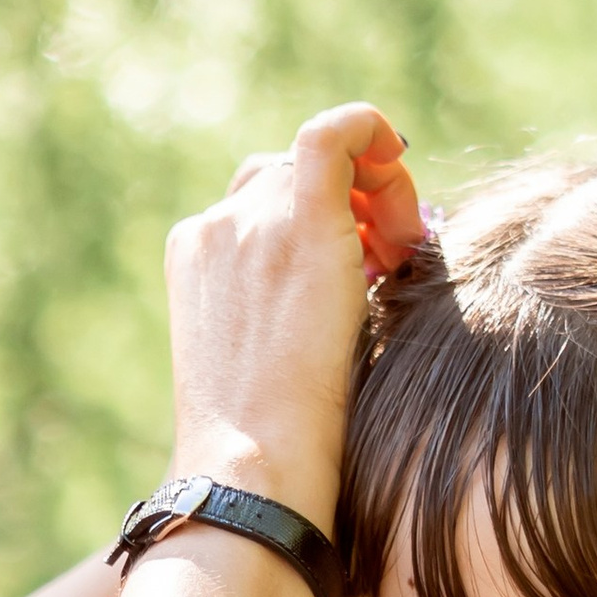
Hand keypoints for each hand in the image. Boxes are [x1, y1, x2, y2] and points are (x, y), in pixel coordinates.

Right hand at [164, 103, 421, 532]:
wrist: (251, 469)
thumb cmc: (269, 449)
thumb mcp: (266, 364)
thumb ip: (291, 311)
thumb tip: (354, 296)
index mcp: (197, 256)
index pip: (263, 200)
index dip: (321, 214)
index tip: (362, 261)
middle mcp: (218, 226)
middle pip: (294, 175)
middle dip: (353, 202)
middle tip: (395, 261)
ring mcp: (254, 222)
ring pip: (324, 163)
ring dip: (375, 193)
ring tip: (399, 259)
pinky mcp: (301, 226)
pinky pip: (334, 134)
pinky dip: (370, 127)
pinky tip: (397, 151)